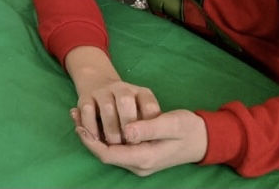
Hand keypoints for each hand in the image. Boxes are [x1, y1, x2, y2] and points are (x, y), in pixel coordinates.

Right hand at [72, 79, 161, 143]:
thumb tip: (150, 144)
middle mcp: (123, 88)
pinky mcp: (86, 97)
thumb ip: (145, 125)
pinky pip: (87, 111)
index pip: (149, 106)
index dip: (147, 126)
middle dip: (127, 127)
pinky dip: (91, 127)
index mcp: (141, 93)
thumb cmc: (125, 108)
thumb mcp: (140, 112)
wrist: (97, 81)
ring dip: (110, 130)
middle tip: (128, 145)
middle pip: (126, 103)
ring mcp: (104, 91)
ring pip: (107, 108)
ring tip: (112, 146)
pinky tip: (96, 140)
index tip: (144, 141)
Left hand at [73, 109, 207, 175]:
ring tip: (80, 114)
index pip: (109, 154)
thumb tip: (127, 131)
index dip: (91, 141)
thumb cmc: (188, 128)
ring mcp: (139, 161)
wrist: (203, 139)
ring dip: (94, 135)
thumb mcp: (172, 124)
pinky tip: (98, 121)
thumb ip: (149, 127)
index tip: (79, 124)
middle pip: (105, 154)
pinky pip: (117, 148)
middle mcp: (139, 164)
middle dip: (88, 136)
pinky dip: (105, 135)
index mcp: (145, 157)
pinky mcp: (141, 155)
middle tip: (75, 114)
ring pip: (110, 151)